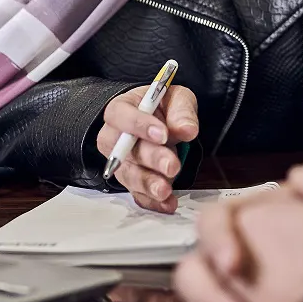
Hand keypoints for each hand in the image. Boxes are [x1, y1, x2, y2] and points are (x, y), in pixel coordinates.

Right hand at [96, 84, 200, 211]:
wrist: (159, 124)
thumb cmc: (162, 108)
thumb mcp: (176, 98)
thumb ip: (181, 111)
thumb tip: (187, 129)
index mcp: (121, 110)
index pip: (121, 115)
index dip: (139, 125)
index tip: (163, 134)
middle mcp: (115, 138)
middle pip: (125, 150)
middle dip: (151, 159)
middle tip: (172, 165)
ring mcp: (121, 163)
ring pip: (129, 175)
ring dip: (148, 184)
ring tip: (166, 190)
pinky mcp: (131, 182)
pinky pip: (137, 194)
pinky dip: (153, 201)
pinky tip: (167, 203)